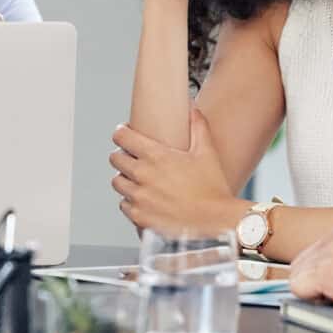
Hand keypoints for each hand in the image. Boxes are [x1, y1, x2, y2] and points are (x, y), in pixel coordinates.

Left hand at [109, 109, 245, 233]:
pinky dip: (131, 201)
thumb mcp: (207, 153)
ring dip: (125, 179)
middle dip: (122, 155)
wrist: (217, 223)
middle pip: (115, 158)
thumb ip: (198, 127)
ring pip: (117, 182)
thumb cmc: (214, 189)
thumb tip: (192, 109)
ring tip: (139, 180)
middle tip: (133, 158)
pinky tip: (144, 200)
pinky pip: (124, 205)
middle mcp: (143, 176)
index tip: (124, 134)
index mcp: (156, 156)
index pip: (122, 137)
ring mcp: (139, 198)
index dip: (121, 133)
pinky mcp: (139, 218)